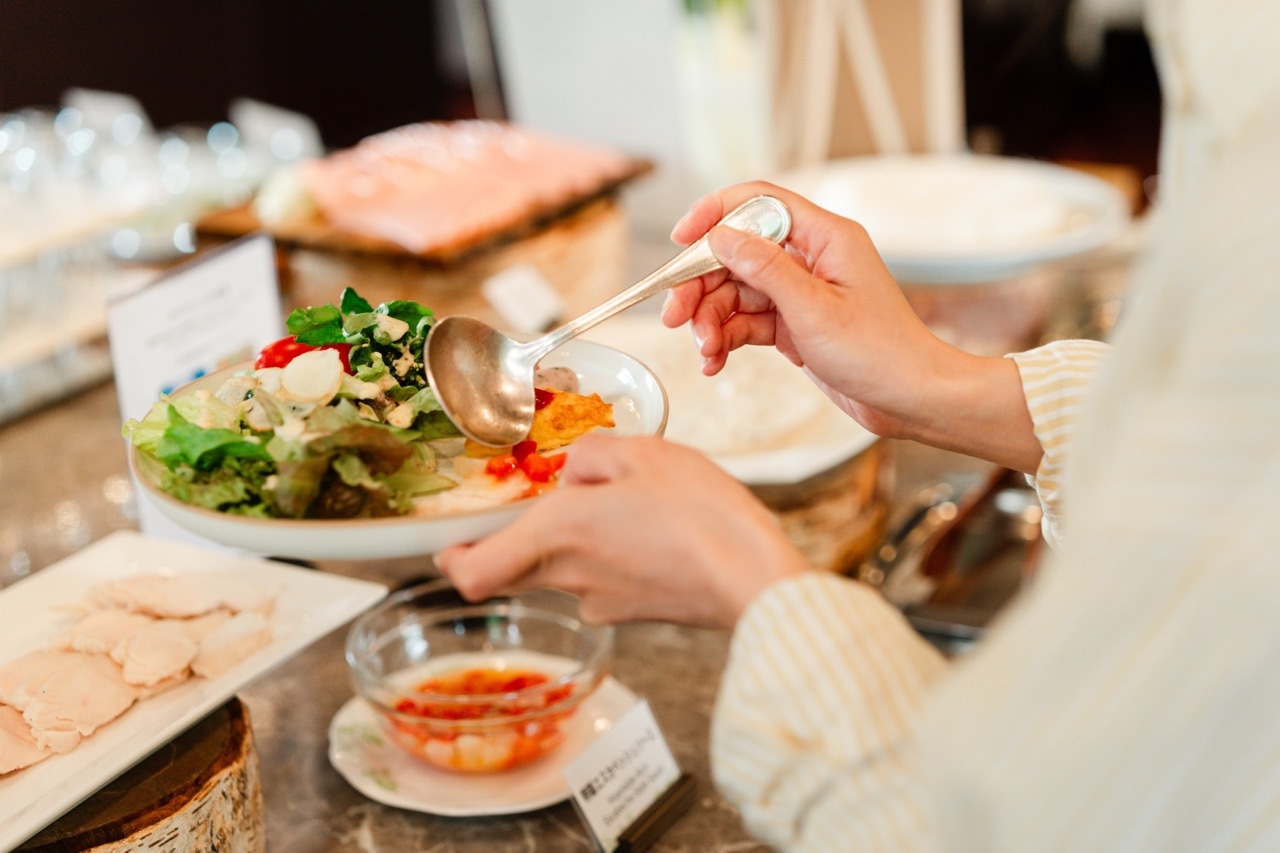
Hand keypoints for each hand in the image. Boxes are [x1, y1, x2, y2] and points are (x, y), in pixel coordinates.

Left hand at [434, 435, 809, 628]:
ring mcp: (600, 601)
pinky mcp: (632, 612)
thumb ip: (591, 456)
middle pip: (515, 568)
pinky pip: (600, 581)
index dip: (452, 560)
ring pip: (560, 570)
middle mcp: (568, 575)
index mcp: (558, 532)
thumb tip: (576, 475)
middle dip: (519, 537)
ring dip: (573, 541)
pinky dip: (611, 557)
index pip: (473, 573)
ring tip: (622, 505)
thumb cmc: (701, 514)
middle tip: (542, 503)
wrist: (753, 578)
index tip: (450, 542)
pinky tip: (651, 531)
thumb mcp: (643, 453)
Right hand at [662, 181, 1042, 473]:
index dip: (714, 214)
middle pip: (736, 254)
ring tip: (704, 351)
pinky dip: (726, 339)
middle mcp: (810, 258)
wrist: (911, 399)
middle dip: (701, 285)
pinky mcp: (795, 324)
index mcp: (825, 237)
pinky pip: (747, 322)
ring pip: (736, 292)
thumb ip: (764, 268)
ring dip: (711, 320)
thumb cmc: (880, 352)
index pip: (758, 202)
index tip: (681, 241)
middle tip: (674, 317)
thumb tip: (720, 236)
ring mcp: (801, 292)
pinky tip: (715, 361)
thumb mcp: (814, 309)